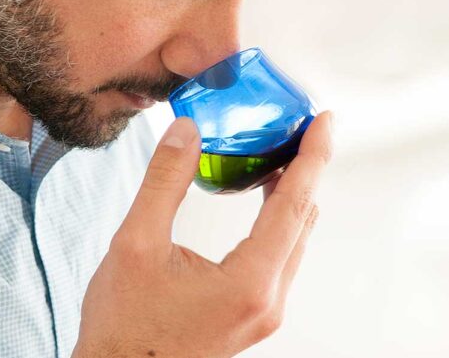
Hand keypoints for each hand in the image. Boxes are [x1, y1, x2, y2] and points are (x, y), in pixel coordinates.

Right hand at [72, 111, 333, 357]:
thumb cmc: (123, 327)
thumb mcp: (135, 244)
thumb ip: (164, 183)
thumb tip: (186, 131)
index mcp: (249, 283)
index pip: (293, 204)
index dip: (312, 156)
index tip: (324, 121)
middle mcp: (268, 300)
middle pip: (301, 219)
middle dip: (306, 168)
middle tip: (303, 125)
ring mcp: (264, 311)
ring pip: (294, 239)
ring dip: (292, 193)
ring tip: (282, 150)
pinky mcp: (254, 315)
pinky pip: (281, 255)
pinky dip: (279, 218)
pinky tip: (263, 195)